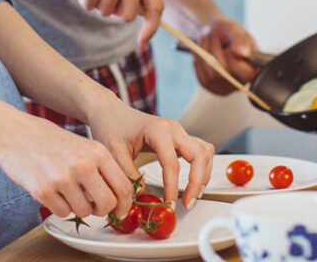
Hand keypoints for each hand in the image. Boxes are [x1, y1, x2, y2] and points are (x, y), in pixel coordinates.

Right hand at [0, 111, 135, 219]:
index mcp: (97, 151)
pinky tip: (52, 191)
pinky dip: (59, 207)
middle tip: (93, 206)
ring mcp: (62, 178)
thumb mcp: (83, 146)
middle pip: (107, 204)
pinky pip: (62, 213)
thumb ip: (101, 168)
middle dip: (101, 210)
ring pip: (84, 212)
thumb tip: (120, 197)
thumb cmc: (50, 140)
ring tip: (66, 191)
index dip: (124, 205)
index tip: (120, 211)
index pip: (124, 187)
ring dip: (77, 207)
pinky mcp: (42, 190)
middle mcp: (82, 164)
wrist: (15, 132)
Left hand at [86, 98, 214, 208]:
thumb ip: (129, 176)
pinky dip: (201, 167)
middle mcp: (173, 128)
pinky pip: (200, 150)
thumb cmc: (111, 128)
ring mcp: (179, 131)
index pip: (172, 163)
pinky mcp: (180, 136)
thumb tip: (143, 196)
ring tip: (193, 194)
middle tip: (187, 203)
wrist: (111, 112)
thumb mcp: (114, 153)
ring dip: (203, 174)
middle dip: (197, 182)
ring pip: (205, 151)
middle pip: (199, 155)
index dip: (172, 188)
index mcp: (157, 130)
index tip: (168, 204)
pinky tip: (194, 181)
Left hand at [193, 18, 261, 94]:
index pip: (247, 73)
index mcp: (255, 67)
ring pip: (211, 76)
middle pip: (225, 74)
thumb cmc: (226, 32)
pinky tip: (203, 52)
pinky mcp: (213, 88)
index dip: (232, 57)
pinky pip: (203, 79)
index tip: (227, 43)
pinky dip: (199, 62)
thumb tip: (242, 53)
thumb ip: (239, 39)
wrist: (212, 34)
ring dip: (204, 54)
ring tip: (206, 40)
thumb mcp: (234, 29)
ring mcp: (228, 87)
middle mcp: (244, 81)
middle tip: (213, 37)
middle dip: (214, 51)